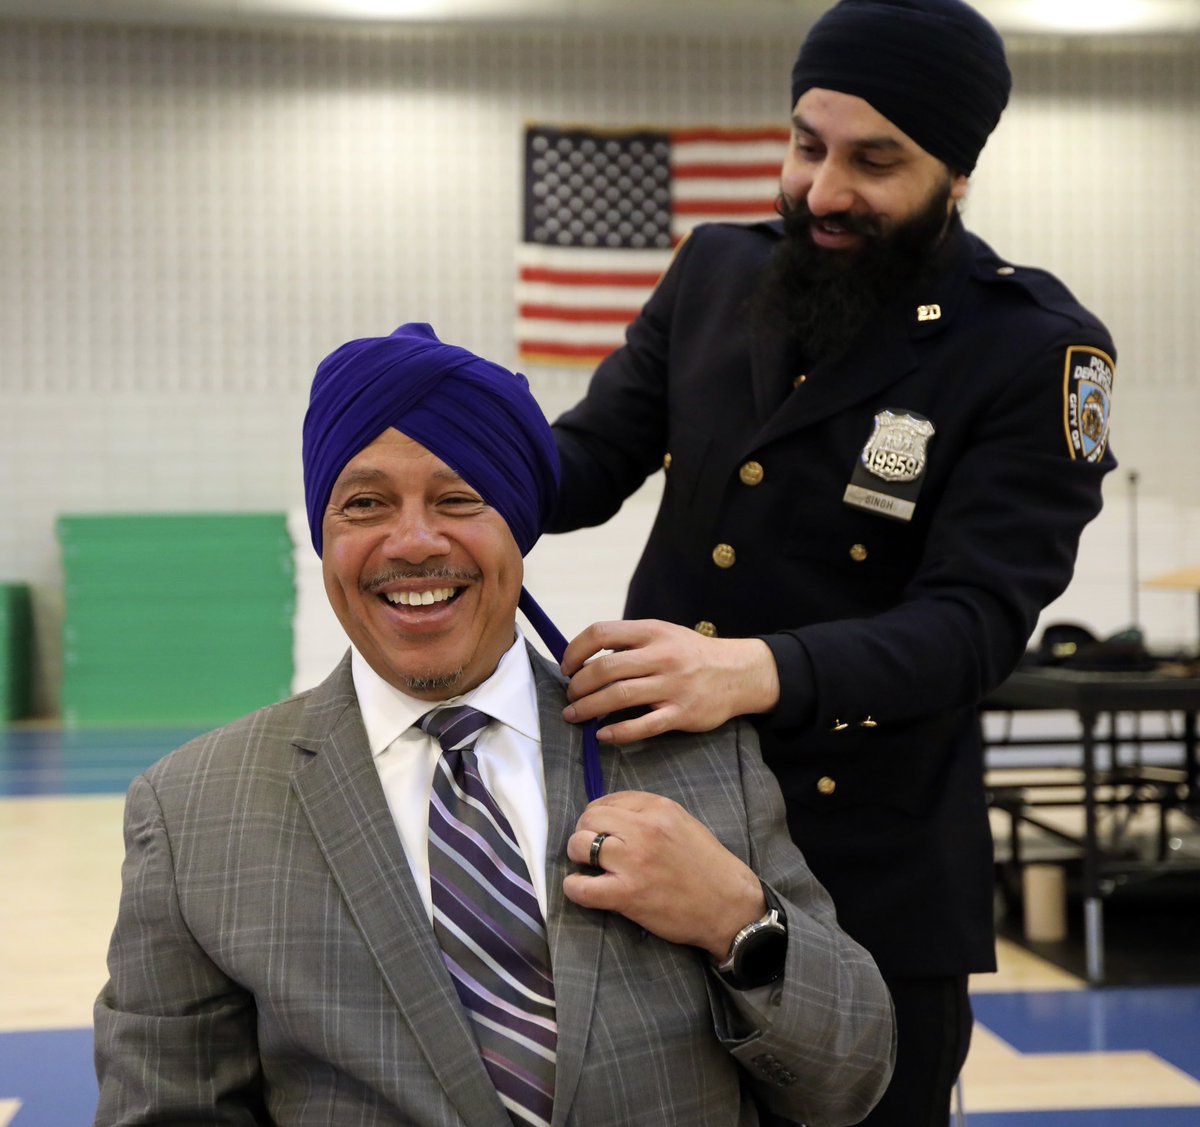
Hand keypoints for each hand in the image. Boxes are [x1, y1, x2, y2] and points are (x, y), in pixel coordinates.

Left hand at [560, 619, 779, 743]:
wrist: (738, 672)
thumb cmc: (692, 654)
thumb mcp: (663, 634)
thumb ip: (630, 642)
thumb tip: (584, 659)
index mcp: (652, 631)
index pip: (601, 633)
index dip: (576, 650)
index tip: (567, 667)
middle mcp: (661, 656)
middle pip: (605, 668)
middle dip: (578, 686)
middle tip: (570, 696)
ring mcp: (672, 685)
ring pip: (618, 696)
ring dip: (588, 708)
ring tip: (574, 715)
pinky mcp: (682, 713)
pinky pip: (643, 726)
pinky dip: (617, 732)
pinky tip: (602, 736)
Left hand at [562, 791, 765, 958]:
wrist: (729, 906)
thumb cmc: (708, 866)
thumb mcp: (683, 823)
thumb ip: (650, 814)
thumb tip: (612, 816)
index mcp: (659, 809)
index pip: (609, 800)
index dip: (599, 815)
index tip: (601, 829)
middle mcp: (644, 829)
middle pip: (589, 818)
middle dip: (584, 831)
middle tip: (590, 848)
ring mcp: (634, 862)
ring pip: (579, 844)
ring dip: (576, 855)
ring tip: (587, 866)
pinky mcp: (627, 894)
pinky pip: (581, 887)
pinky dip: (574, 888)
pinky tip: (582, 888)